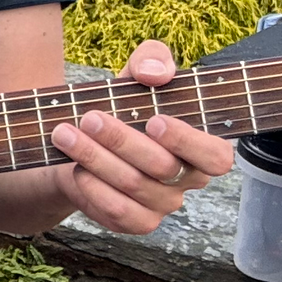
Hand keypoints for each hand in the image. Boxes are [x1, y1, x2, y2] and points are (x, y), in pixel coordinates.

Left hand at [44, 39, 232, 234]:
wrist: (86, 143)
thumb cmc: (124, 107)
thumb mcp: (136, 75)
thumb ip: (153, 59)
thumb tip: (154, 73)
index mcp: (200, 148)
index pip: (216, 156)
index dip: (189, 141)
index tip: (154, 120)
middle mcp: (186, 180)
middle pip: (162, 167)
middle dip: (122, 140)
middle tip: (89, 118)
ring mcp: (163, 204)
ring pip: (134, 186)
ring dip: (96, 158)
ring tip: (65, 134)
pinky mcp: (136, 221)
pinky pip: (118, 210)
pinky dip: (93, 187)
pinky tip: (76, 167)